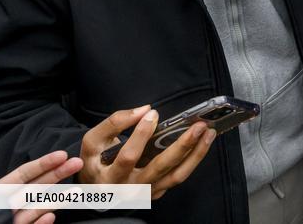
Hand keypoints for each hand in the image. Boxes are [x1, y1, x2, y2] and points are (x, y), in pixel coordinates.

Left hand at [0, 151, 83, 223]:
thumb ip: (2, 196)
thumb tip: (29, 193)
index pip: (22, 175)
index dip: (43, 164)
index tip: (62, 155)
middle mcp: (5, 207)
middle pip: (34, 187)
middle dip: (57, 175)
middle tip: (77, 164)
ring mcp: (12, 221)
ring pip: (36, 207)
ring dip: (56, 199)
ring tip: (76, 191)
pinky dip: (41, 222)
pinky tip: (51, 216)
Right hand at [78, 105, 215, 198]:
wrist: (97, 187)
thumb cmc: (96, 161)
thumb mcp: (94, 141)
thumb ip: (115, 123)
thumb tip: (144, 110)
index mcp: (109, 177)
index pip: (128, 156)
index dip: (140, 135)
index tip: (152, 114)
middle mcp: (130, 189)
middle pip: (160, 167)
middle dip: (182, 145)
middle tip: (198, 126)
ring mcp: (146, 192)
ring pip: (176, 175)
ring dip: (196, 154)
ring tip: (208, 133)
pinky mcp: (158, 191)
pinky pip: (178, 176)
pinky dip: (193, 159)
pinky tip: (202, 143)